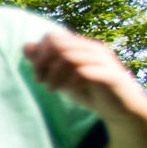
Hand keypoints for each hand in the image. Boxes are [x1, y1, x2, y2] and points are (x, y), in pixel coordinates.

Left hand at [24, 27, 146, 120]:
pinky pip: (85, 72)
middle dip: (42, 62)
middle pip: (58, 44)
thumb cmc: (89, 91)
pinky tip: (68, 89)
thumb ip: (45, 62)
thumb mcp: (62, 77)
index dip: (39, 54)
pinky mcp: (111, 76)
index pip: (52, 37)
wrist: (120, 109)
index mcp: (81, 46)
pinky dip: (71, 81)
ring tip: (50, 88)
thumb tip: (26, 46)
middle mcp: (92, 49)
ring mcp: (103, 61)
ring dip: (54, 73)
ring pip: (69, 57)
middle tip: (40, 81)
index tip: (37, 75)